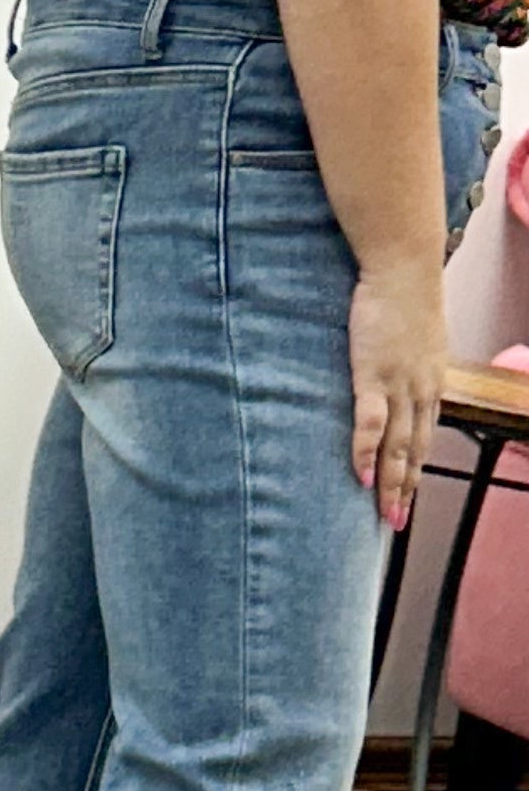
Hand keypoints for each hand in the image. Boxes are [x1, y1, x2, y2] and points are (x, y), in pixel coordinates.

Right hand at [349, 256, 446, 527]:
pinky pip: (371, 423)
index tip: (406, 494)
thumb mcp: (413, 333)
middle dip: (405, 489)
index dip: (414, 468)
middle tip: (395, 522)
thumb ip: (406, 356)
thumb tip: (395, 364)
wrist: (404, 268)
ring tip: (384, 514)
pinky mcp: (374, 374)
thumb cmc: (403, 294)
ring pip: (398, 446)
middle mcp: (421, 391)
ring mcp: (399, 385)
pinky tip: (361, 477)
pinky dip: (366, 452)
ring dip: (391, 483)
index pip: (423, 436)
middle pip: (414, 451)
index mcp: (429, 383)